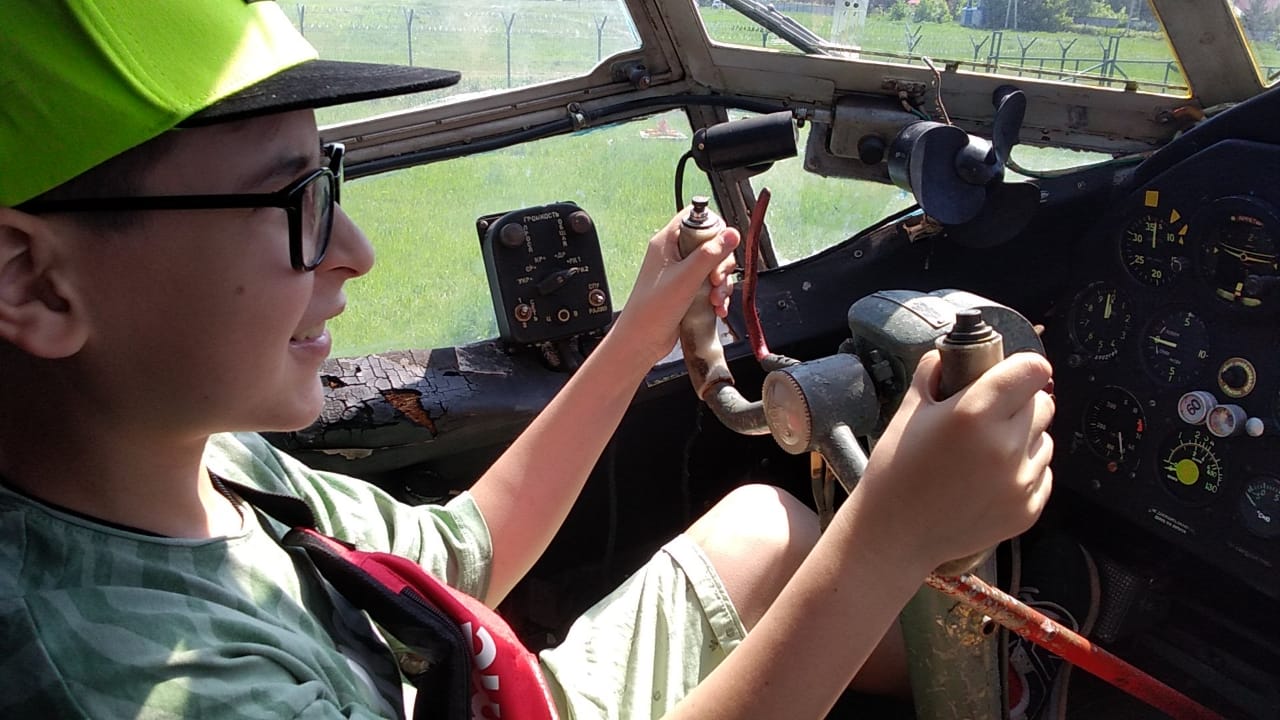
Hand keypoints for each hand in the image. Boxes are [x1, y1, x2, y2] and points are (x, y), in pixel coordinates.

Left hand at [609, 210, 739, 365]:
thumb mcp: (686, 278)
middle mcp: (674, 254)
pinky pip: (712, 285)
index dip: (713, 228)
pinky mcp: (688, 289)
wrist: (642, 341)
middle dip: (721, 264)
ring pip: (714, 266)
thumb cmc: (651, 310)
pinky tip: (716, 308)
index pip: (695, 217)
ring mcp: (681, 272)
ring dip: (721, 284)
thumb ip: (710, 254)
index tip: (720, 248)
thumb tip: (731, 233)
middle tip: (715, 279)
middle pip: (712, 243)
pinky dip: (718, 296)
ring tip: (715, 300)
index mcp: (667, 242)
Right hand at [855, 351, 1054, 570]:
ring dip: (1024, 438)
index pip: (1032, 370)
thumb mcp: (909, 411)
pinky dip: (1023, 470)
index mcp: (974, 413)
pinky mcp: (1029, 509)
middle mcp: (1005, 445)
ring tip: (986, 452)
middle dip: (1021, 402)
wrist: (895, 534)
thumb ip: (934, 374)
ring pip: (1045, 439)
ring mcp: (1021, 481)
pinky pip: (1041, 473)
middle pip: (1043, 402)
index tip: (1009, 374)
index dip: (1022, 367)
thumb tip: (951, 355)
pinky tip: (988, 479)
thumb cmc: (896, 470)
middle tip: (991, 415)